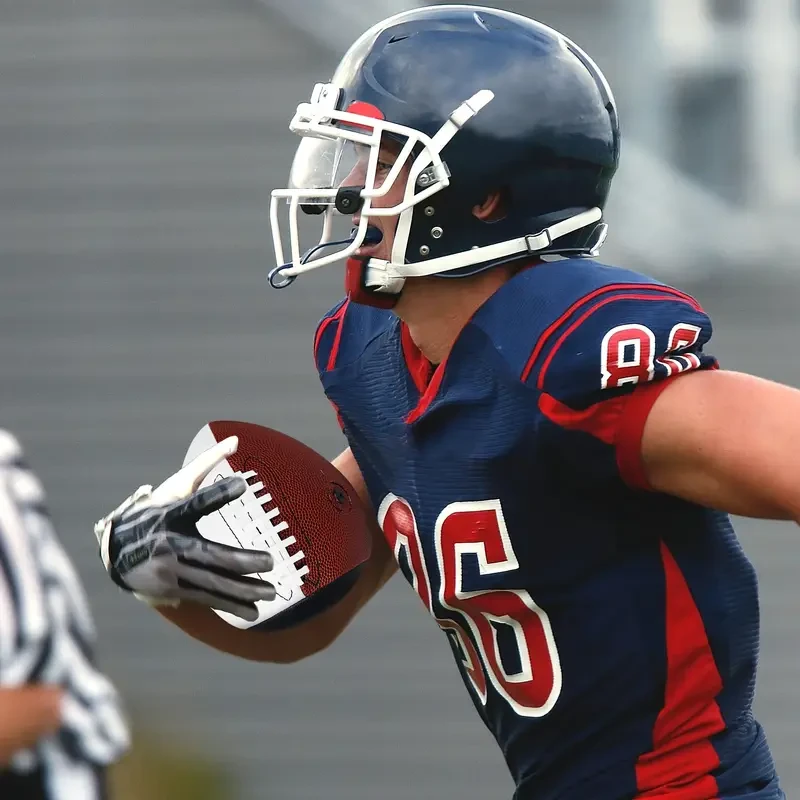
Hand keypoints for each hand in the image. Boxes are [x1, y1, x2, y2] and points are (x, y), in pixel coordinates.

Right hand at [94, 437, 274, 620]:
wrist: (116, 549)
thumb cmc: (157, 510)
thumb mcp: (177, 484)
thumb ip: (207, 462)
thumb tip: (236, 439)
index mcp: (171, 513)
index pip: (197, 501)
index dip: (219, 492)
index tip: (243, 483)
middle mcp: (169, 544)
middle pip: (211, 554)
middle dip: (243, 561)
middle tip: (271, 561)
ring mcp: (170, 571)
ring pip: (212, 583)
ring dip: (244, 590)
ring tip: (272, 592)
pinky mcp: (172, 590)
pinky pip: (206, 599)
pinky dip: (230, 605)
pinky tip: (253, 611)